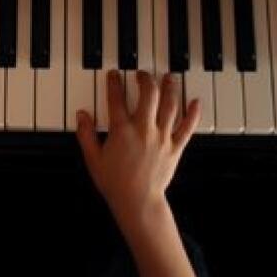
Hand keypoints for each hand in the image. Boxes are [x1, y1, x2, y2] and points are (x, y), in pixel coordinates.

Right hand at [76, 71, 199, 237]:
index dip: (114, 83)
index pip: (116, 98)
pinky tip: (195, 101)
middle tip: (142, 74)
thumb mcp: (93, 159)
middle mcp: (143, 129)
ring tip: (168, 77)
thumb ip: (86, 134)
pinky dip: (192, 113)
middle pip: (148, 94)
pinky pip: (187, 127)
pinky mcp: (174, 147)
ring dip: (169, 88)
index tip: (114, 75)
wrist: (138, 202)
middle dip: (146, 79)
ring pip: (169, 105)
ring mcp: (161, 137)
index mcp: (121, 130)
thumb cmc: (115, 183)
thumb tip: (81, 116)